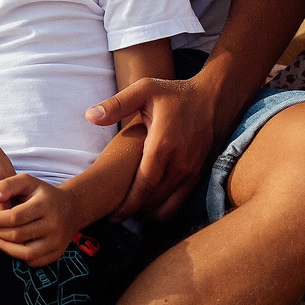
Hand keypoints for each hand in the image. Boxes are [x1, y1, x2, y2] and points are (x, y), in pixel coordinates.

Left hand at [0, 174, 76, 265]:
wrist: (71, 208)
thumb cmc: (42, 194)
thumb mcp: (27, 182)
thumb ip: (7, 185)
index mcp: (46, 205)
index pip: (15, 217)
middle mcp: (54, 225)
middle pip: (18, 235)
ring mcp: (56, 242)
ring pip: (25, 253)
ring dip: (3, 247)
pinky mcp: (56, 254)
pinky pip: (32, 260)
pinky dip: (15, 255)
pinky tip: (5, 244)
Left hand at [87, 73, 221, 218]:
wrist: (214, 98)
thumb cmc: (175, 94)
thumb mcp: (145, 90)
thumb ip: (117, 104)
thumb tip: (90, 116)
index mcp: (162, 145)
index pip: (143, 186)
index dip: (127, 205)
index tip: (113, 215)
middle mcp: (180, 163)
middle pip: (154, 201)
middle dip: (134, 212)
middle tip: (117, 214)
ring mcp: (193, 171)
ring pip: (169, 206)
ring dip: (149, 214)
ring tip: (132, 212)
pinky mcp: (201, 175)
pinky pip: (182, 202)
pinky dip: (165, 209)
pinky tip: (151, 205)